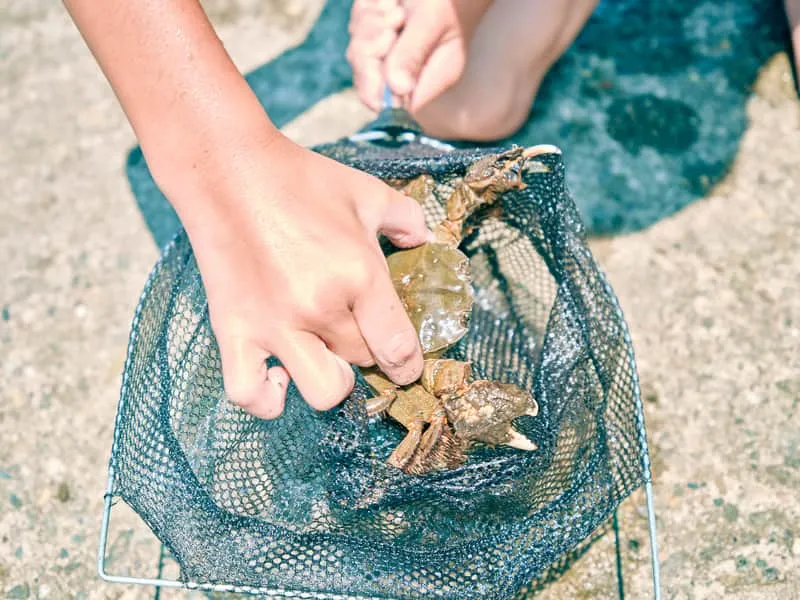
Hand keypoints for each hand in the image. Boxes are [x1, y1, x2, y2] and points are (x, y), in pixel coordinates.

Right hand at [167, 130, 430, 418]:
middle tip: (360, 336)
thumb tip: (427, 241)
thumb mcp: (367, 191)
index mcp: (358, 274)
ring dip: (331, 381)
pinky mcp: (233, 331)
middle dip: (371, 356)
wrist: (227, 170)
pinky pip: (249, 394)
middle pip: (364, 364)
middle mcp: (319, 307)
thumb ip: (407, 218)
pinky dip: (267, 398)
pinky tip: (278, 375)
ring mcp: (273, 324)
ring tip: (325, 355)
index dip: (410, 363)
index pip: (399, 346)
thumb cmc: (301, 180)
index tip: (406, 362)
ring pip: (322, 391)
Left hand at [347, 0, 492, 110]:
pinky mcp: (379, 35)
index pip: (395, 107)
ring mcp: (392, 54)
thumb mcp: (434, 19)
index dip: (378, 88)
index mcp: (430, 78)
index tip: (384, 51)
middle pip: (368, 82)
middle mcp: (410, 72)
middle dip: (371, 48)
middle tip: (395, 20)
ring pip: (358, 53)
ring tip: (397, 8)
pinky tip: (389, 2)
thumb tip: (396, 90)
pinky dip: (367, 12)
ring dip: (370, 25)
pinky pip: (357, 30)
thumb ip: (413, 54)